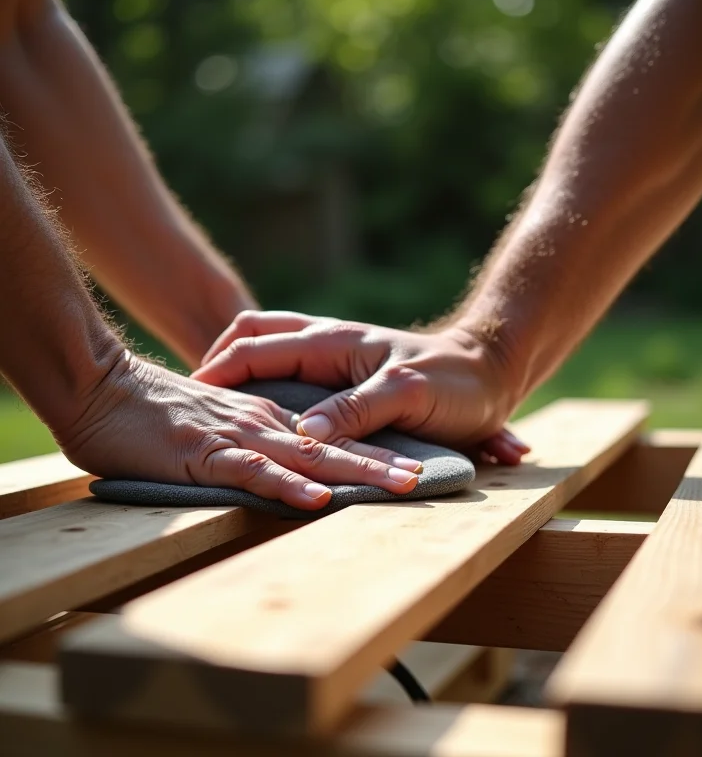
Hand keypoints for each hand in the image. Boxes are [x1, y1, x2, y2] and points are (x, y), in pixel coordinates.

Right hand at [58, 351, 421, 510]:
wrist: (96, 384)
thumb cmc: (152, 406)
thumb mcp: (218, 418)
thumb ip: (258, 436)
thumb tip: (298, 459)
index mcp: (266, 408)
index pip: (326, 427)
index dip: (368, 446)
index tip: (408, 467)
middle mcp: (261, 417)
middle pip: (331, 439)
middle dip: (380, 460)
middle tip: (425, 479)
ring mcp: (236, 432)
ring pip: (307, 452)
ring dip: (355, 470)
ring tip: (400, 485)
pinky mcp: (205, 450)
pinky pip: (254, 468)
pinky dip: (288, 483)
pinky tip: (316, 497)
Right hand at [193, 311, 529, 463]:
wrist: (493, 371)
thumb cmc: (455, 381)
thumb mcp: (408, 393)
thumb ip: (356, 410)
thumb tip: (305, 436)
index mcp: (332, 344)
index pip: (257, 345)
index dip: (218, 369)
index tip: (189, 395)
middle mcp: (327, 347)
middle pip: (255, 339)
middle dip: (219, 361)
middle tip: (193, 395)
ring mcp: (334, 364)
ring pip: (271, 358)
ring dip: (241, 375)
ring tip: (215, 407)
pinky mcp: (346, 382)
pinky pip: (294, 380)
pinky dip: (269, 393)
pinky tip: (265, 422)